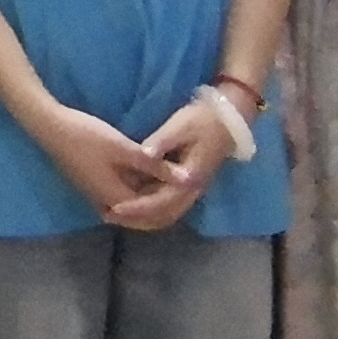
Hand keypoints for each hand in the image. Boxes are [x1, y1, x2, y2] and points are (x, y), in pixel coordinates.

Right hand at [30, 104, 184, 227]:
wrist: (51, 129)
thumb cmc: (87, 137)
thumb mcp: (123, 148)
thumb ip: (155, 165)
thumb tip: (186, 179)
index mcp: (117, 198)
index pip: (154, 212)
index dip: (175, 202)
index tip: (193, 187)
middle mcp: (108, 204)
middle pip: (144, 215)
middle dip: (167, 204)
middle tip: (187, 188)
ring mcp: (99, 196)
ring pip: (134, 207)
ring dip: (153, 198)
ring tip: (174, 182)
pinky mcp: (94, 186)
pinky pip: (124, 198)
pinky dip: (140, 191)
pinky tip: (150, 176)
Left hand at [115, 93, 241, 232]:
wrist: (229, 119)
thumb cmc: (203, 119)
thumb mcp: (180, 126)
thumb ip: (162, 142)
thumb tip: (143, 154)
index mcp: (190, 179)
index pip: (160, 202)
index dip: (137, 207)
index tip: (114, 208)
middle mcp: (192, 190)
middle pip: (163, 215)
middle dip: (137, 219)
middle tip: (108, 216)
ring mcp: (192, 189)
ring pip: (167, 212)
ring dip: (143, 216)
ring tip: (115, 213)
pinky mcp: (188, 183)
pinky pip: (168, 203)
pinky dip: (150, 206)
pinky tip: (131, 201)